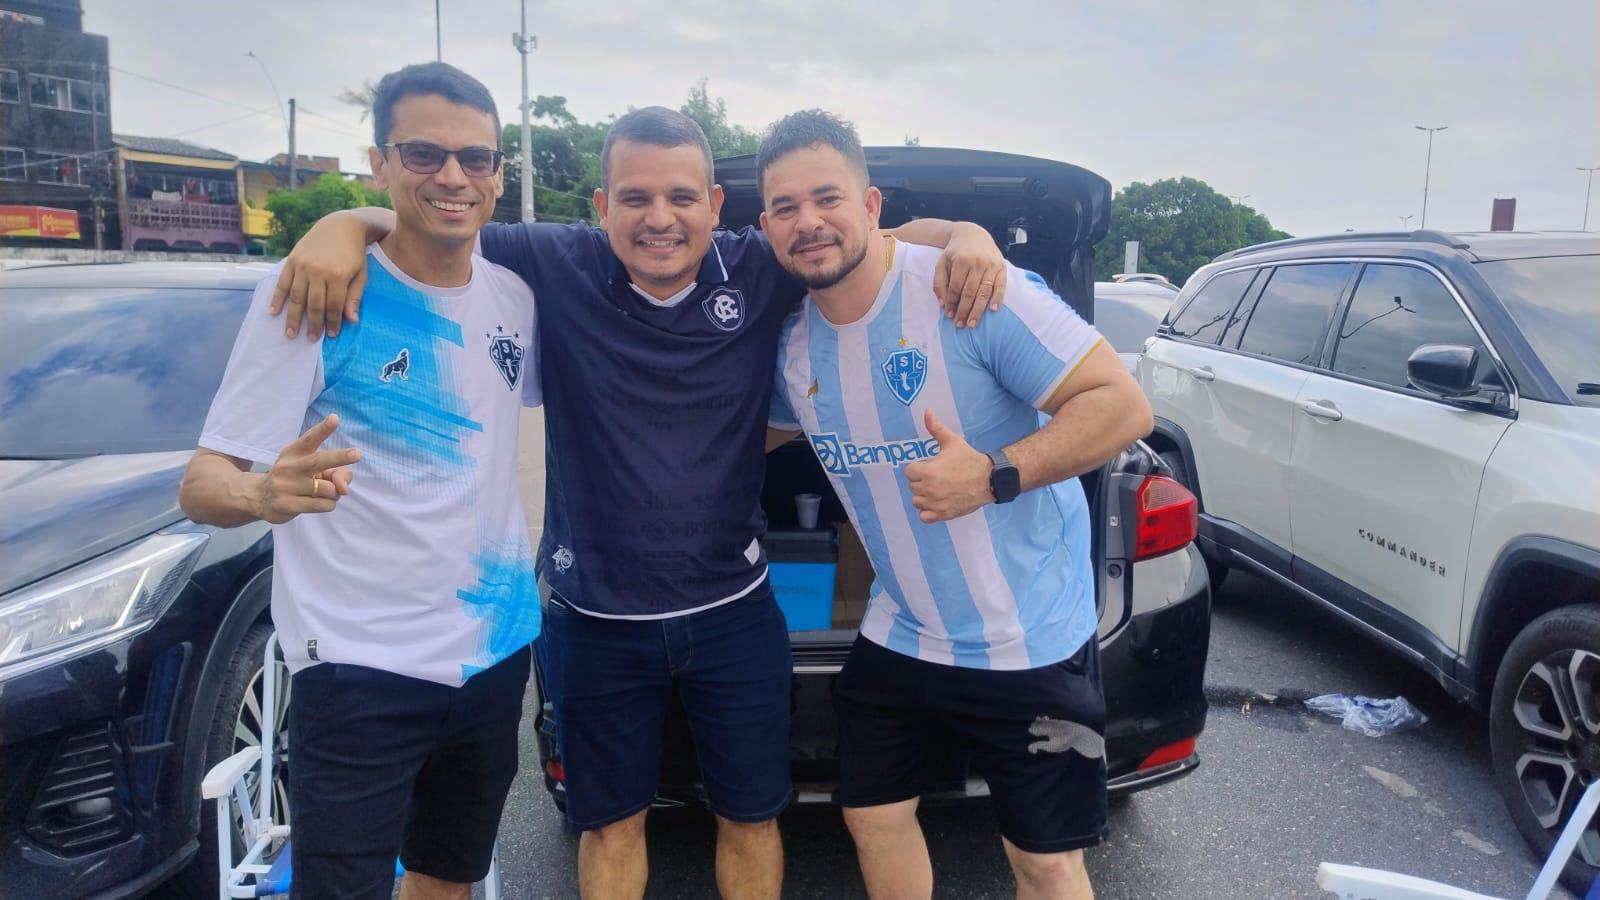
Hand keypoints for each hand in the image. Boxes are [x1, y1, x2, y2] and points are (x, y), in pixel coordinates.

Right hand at [252, 415, 361, 523]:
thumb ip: (335, 472)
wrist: (261, 497)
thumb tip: (343, 488)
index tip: (335, 418)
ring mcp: (286, 486)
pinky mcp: (287, 505)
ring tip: (322, 493)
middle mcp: (289, 467)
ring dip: (334, 493)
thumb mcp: (311, 469)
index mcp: (294, 452)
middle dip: (340, 457)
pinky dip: (329, 504)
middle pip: (318, 461)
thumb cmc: (295, 478)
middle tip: (357, 454)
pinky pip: (323, 505)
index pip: (310, 439)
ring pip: (328, 489)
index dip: (323, 429)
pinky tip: (318, 502)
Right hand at [268, 213, 370, 339]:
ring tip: (290, 333)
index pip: (334, 306)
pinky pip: (283, 283)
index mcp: (338, 276)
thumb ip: (354, 297)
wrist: (341, 226)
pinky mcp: (292, 260)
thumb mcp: (361, 274)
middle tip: (310, 339)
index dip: (332, 322)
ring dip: (293, 317)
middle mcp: (318, 271)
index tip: (331, 335)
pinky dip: (277, 298)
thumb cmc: (354, 253)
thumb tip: (351, 321)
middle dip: (312, 324)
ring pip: (296, 297)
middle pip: (314, 304)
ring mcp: (303, 265)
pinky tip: (273, 312)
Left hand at [903, 410, 992, 522]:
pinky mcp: (943, 514)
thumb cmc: (969, 459)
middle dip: (921, 481)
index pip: (909, 472)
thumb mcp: (952, 441)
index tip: (929, 466)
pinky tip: (936, 503)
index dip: (918, 468)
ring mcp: (935, 504)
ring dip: (923, 496)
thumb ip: (935, 428)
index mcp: (927, 472)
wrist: (989, 479)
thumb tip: (927, 411)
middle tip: (936, 477)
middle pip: (912, 486)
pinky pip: (924, 517)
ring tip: (936, 490)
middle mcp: (928, 489)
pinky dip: (928, 512)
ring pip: (916, 502)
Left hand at [932, 222, 1006, 328]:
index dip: (952, 302)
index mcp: (962, 260)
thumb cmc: (955, 253)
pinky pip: (1001, 286)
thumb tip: (943, 305)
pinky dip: (998, 298)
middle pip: (970, 291)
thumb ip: (939, 283)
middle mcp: (978, 262)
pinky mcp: (1002, 267)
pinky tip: (992, 310)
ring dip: (978, 310)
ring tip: (972, 323)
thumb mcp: (942, 263)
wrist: (973, 235)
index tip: (949, 315)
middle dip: (964, 310)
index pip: (956, 286)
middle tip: (960, 325)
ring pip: (985, 291)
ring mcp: (992, 265)